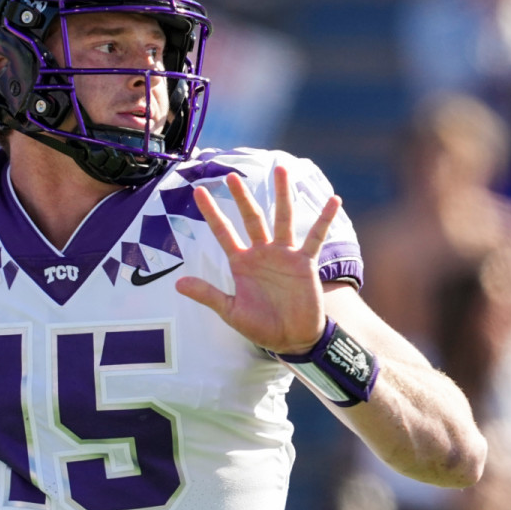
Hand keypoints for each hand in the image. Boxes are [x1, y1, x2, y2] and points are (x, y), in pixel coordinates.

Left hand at [175, 166, 340, 355]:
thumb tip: (178, 283)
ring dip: (282, 194)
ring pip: (282, 218)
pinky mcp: (305, 263)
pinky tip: (333, 200)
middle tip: (231, 175)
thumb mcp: (230, 311)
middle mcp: (262, 253)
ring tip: (281, 170)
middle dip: (242, 197)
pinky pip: (315, 237)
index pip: (223, 231)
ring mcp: (284, 255)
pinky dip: (324, 219)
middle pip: (251, 217)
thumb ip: (207, 294)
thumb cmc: (260, 327)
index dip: (211, 212)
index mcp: (241, 262)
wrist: (291, 340)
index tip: (198, 191)